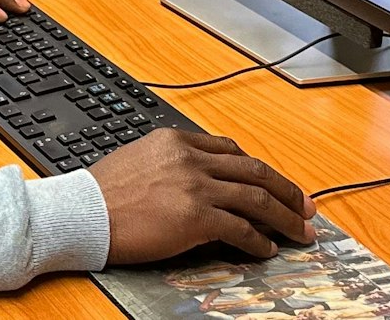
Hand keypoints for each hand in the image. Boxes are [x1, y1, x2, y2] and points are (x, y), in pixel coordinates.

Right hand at [89, 129, 314, 262]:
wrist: (83, 213)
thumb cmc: (103, 193)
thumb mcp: (140, 159)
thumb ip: (172, 164)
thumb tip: (197, 181)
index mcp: (177, 140)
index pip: (230, 150)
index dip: (257, 169)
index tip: (272, 182)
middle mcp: (191, 158)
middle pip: (254, 170)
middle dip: (285, 190)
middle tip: (306, 205)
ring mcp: (195, 186)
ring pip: (255, 198)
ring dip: (284, 217)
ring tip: (300, 231)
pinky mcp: (195, 217)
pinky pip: (239, 229)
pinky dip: (257, 240)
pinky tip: (266, 249)